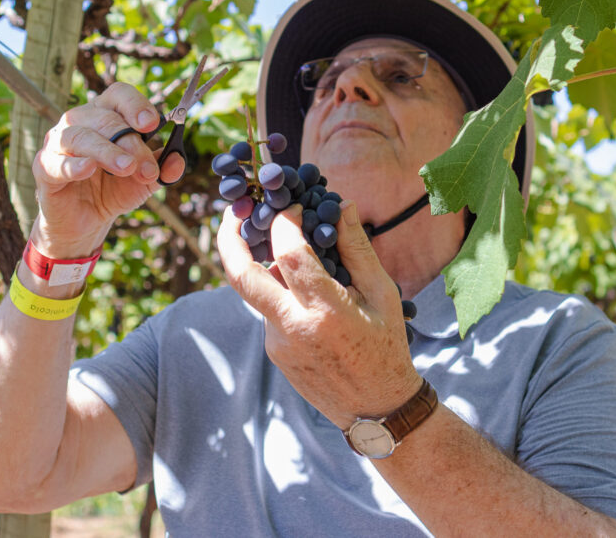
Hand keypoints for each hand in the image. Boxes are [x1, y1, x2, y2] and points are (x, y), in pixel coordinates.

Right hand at [31, 83, 184, 257]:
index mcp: (106, 115)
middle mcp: (80, 121)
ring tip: (127, 167)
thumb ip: (162, 168)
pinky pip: (56, 163)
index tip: (153, 123)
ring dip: (108, 152)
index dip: (136, 104)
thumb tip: (178, 161)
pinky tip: (89, 168)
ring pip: (81, 136)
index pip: (119, 94)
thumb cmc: (113, 189)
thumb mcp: (145, 180)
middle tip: (147, 169)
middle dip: (132, 144)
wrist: (87, 221)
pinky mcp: (44, 167)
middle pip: (106, 119)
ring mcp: (59, 143)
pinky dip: (74, 165)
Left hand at [217, 201, 421, 428]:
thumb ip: (357, 248)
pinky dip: (284, 292)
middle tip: (232, 212)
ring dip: (271, 267)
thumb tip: (342, 206)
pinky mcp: (273, 353)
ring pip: (260, 291)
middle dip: (229, 238)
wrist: (376, 410)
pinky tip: (309, 292)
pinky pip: (271, 311)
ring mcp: (277, 343)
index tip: (294, 208)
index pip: (289, 254)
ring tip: (296, 250)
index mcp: (324, 312)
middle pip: (240, 275)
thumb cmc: (386, 346)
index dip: (286, 223)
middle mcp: (292, 328)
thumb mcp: (382, 294)